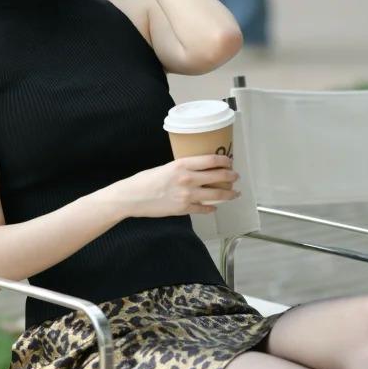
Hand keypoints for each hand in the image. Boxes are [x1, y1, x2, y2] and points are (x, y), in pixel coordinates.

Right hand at [112, 156, 239, 218]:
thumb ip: (182, 168)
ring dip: (228, 194)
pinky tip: (214, 207)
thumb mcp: (166, 167)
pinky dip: (210, 208)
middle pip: (218, 176)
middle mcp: (187, 178)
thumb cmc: (144, 181)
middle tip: (235, 176)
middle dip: (231, 176)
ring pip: (216, 194)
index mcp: (182, 164)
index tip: (230, 161)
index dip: (225, 160)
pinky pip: (203, 208)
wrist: (132, 197)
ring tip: (234, 193)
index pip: (212, 160)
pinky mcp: (184, 208)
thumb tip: (197, 170)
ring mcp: (187, 195)